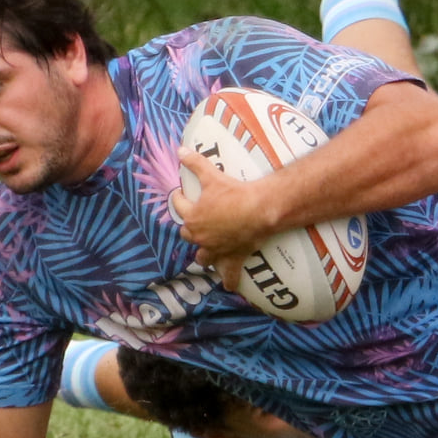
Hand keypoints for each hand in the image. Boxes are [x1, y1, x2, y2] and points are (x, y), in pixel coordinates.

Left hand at [170, 151, 273, 287]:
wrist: (259, 209)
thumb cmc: (234, 192)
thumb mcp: (212, 175)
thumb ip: (195, 163)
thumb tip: (179, 150)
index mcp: (193, 215)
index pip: (179, 205)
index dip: (179, 197)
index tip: (180, 193)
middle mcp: (200, 235)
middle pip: (188, 233)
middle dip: (190, 228)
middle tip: (196, 221)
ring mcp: (215, 248)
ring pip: (202, 256)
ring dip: (203, 254)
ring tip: (205, 253)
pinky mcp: (232, 256)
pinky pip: (229, 273)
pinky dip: (229, 280)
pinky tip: (229, 287)